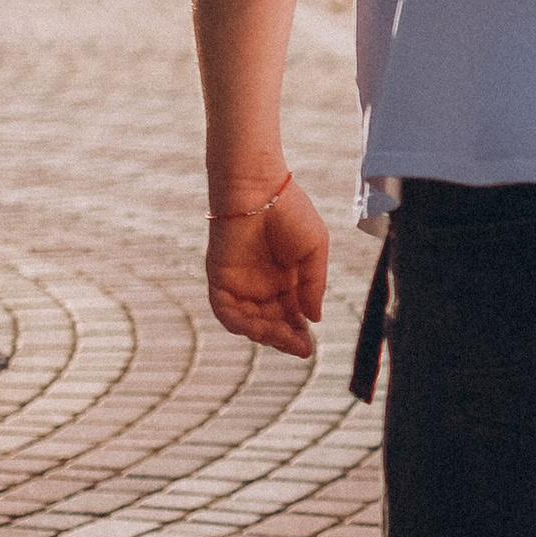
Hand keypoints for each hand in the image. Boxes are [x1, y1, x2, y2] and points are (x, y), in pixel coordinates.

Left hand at [206, 176, 328, 357]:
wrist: (260, 188)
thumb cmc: (291, 211)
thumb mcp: (314, 251)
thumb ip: (313, 285)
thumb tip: (315, 318)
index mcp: (286, 279)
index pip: (290, 316)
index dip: (298, 333)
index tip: (309, 347)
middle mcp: (262, 285)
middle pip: (270, 323)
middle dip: (284, 338)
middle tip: (300, 347)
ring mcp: (240, 283)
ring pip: (249, 321)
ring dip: (265, 334)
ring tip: (283, 337)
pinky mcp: (220, 278)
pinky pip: (226, 310)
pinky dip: (240, 323)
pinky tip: (257, 328)